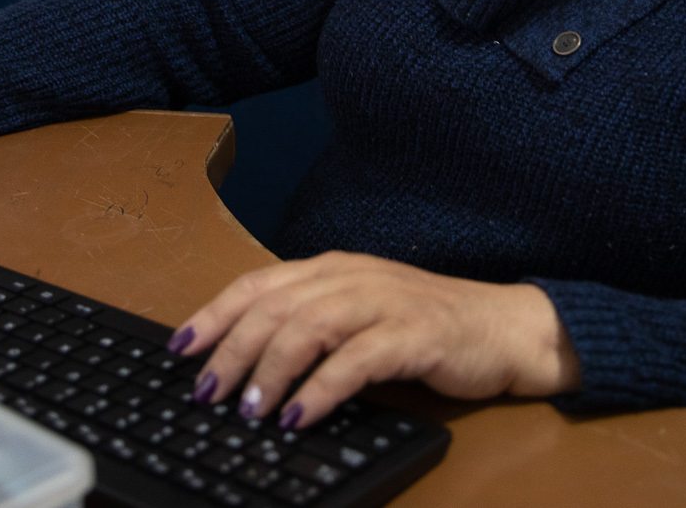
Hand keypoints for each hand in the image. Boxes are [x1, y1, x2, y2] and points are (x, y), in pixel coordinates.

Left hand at [168, 252, 579, 429]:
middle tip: (207, 392)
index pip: (257, 284)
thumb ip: (310, 328)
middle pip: (275, 308)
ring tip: (249, 409)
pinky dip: (322, 389)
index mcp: (332, 269)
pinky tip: (301, 415)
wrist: (504, 328)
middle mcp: (352, 277)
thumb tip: (246, 366)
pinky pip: (357, 360)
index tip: (181, 350)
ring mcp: (385, 302)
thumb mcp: (359, 317)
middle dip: (233, 352)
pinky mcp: (415, 334)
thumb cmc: (426, 328)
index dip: (214, 315)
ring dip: (271, 370)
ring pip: (309, 327)